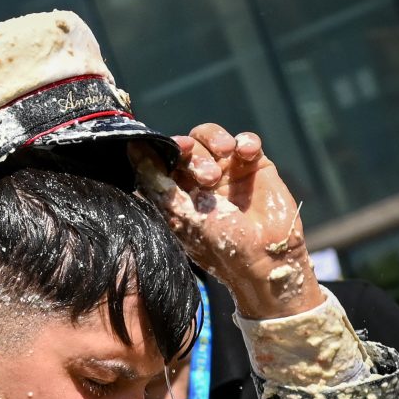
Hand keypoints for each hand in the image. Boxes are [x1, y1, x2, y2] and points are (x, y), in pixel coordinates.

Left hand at [131, 123, 323, 318]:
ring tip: (226, 156)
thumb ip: (154, 181)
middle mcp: (200, 181)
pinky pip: (246, 141)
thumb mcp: (181, 215)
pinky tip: (246, 152)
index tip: (177, 148)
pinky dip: (245, 140)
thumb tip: (132, 148)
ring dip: (216, 140)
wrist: (266, 261)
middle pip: (189, 145)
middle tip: (209, 177)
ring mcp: (228, 173)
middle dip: (196, 154)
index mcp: (178, 194)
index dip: (168, 148)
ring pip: (213, 137)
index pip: (165, 160)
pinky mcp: (255, 167)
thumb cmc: (220, 247)